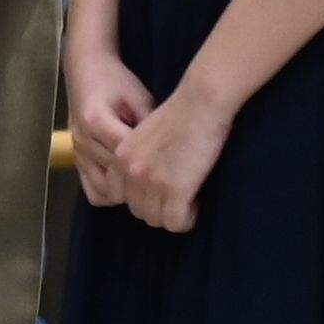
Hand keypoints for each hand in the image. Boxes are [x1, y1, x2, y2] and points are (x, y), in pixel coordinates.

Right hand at [65, 47, 158, 207]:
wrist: (85, 71)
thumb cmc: (115, 81)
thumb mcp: (138, 97)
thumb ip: (150, 125)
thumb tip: (169, 154)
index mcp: (96, 121)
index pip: (127, 156)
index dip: (152, 166)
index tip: (173, 170)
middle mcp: (83, 141)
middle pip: (117, 177)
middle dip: (142, 182)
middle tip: (166, 182)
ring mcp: (77, 154)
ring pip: (105, 190)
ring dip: (126, 191)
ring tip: (147, 185)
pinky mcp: (77, 160)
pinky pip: (93, 190)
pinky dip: (111, 193)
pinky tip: (127, 186)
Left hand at [106, 72, 238, 233]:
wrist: (202, 100)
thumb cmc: (183, 111)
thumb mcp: (147, 134)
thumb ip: (140, 158)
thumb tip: (148, 184)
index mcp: (120, 157)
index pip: (121, 197)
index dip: (144, 197)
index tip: (163, 189)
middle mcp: (130, 171)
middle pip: (140, 212)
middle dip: (161, 208)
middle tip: (181, 195)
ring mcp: (151, 181)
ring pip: (158, 220)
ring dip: (175, 215)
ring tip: (191, 198)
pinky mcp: (175, 188)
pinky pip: (177, 223)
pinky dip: (188, 219)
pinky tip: (197, 202)